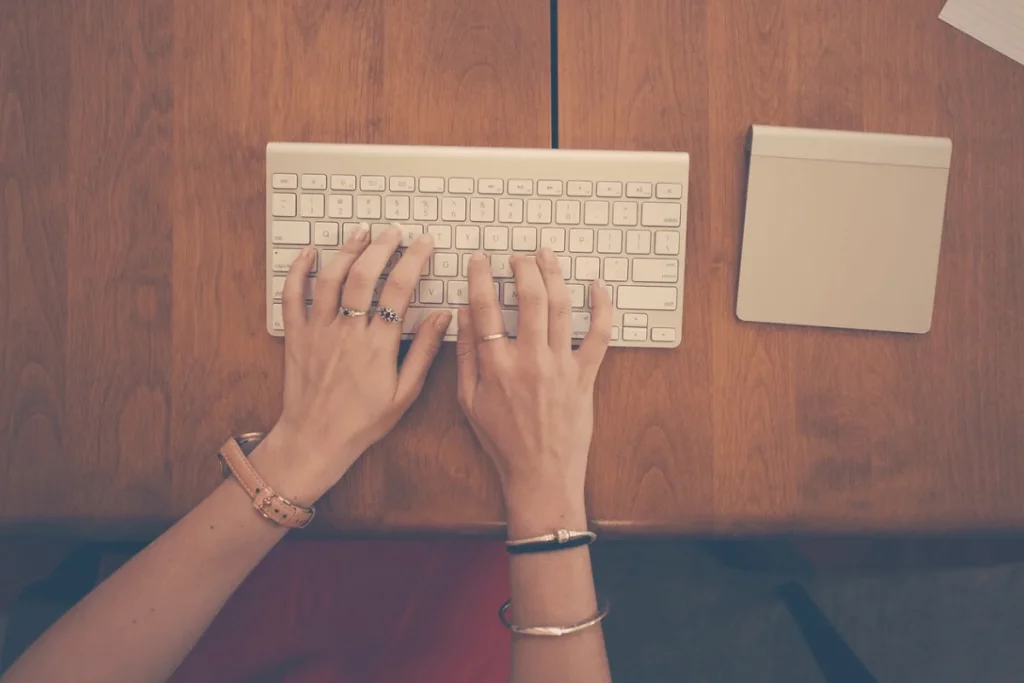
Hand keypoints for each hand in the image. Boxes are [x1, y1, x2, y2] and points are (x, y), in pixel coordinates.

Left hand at [257, 223, 449, 503]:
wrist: (316, 439)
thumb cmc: (363, 421)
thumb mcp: (405, 393)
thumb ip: (424, 351)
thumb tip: (443, 317)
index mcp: (378, 344)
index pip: (399, 289)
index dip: (413, 259)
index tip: (423, 243)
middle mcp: (347, 331)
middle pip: (365, 274)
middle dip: (382, 246)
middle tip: (394, 230)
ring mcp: (319, 330)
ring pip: (331, 278)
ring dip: (347, 250)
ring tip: (362, 233)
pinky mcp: (297, 336)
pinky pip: (293, 296)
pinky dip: (299, 270)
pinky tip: (308, 253)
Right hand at [456, 249, 611, 528]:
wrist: (540, 474)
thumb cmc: (503, 442)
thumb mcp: (469, 401)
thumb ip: (464, 356)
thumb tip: (462, 316)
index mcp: (496, 365)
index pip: (485, 307)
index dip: (481, 277)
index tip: (481, 260)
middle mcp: (529, 359)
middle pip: (528, 297)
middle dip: (523, 267)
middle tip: (518, 256)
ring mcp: (560, 365)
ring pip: (561, 306)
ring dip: (554, 275)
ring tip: (547, 256)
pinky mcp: (585, 375)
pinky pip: (599, 334)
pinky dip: (602, 307)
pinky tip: (597, 287)